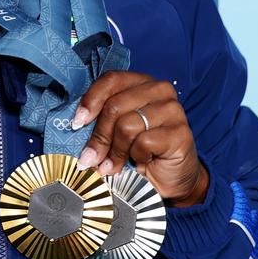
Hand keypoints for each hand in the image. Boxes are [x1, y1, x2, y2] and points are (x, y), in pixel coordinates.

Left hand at [73, 71, 208, 207]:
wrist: (170, 178)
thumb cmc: (141, 151)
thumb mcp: (117, 130)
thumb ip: (103, 119)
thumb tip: (77, 124)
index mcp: (142, 82)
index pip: (112, 80)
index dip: (91, 100)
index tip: (77, 123)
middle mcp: (160, 90)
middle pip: (115, 106)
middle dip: (99, 137)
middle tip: (90, 158)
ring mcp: (173, 110)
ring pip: (127, 125)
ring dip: (115, 151)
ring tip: (112, 166)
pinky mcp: (180, 133)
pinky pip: (144, 142)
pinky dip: (136, 156)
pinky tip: (141, 162)